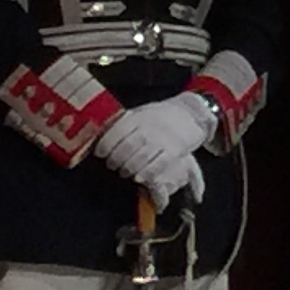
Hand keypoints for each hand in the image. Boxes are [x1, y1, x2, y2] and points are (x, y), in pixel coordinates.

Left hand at [96, 95, 215, 202]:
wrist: (190, 113)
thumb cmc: (160, 115)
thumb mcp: (140, 113)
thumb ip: (123, 124)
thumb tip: (99, 136)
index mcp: (138, 116)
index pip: (116, 132)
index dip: (104, 146)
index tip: (100, 154)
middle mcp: (150, 127)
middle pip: (127, 148)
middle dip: (115, 161)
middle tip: (112, 166)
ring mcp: (163, 139)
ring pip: (140, 159)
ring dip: (128, 169)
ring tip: (125, 172)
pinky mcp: (176, 150)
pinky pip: (157, 165)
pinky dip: (146, 174)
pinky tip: (139, 177)